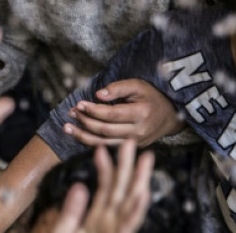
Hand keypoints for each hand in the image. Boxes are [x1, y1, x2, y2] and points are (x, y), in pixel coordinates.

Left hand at [50, 140, 153, 232]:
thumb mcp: (65, 231)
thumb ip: (71, 212)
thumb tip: (79, 185)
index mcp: (98, 220)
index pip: (104, 188)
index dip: (105, 167)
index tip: (101, 148)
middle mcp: (109, 224)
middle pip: (121, 190)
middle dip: (127, 166)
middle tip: (130, 140)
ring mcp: (114, 232)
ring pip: (130, 203)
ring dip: (139, 180)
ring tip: (146, 157)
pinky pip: (128, 225)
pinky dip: (135, 210)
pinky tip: (142, 192)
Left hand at [64, 79, 183, 146]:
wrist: (169, 116)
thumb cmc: (150, 97)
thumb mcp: (138, 86)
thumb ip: (118, 88)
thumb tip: (98, 94)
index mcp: (141, 114)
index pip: (111, 114)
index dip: (93, 110)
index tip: (79, 104)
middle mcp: (138, 132)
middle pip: (105, 130)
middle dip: (85, 122)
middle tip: (71, 112)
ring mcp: (134, 143)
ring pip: (104, 143)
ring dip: (83, 136)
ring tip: (67, 127)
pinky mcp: (130, 149)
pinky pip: (107, 147)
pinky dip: (91, 143)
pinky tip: (79, 135)